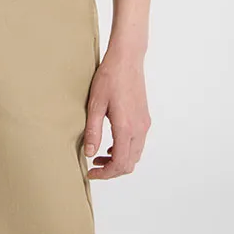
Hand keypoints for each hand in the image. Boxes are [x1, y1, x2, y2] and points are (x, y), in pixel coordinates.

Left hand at [82, 49, 150, 178]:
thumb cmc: (110, 77)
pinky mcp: (145, 118)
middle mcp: (139, 129)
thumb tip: (89, 153)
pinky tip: (111, 143)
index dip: (105, 174)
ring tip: (100, 154)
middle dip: (111, 170)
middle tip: (94, 166)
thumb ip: (92, 131)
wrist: (127, 59)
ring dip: (119, 160)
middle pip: (129, 164)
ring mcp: (144, 124)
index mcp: (126, 128)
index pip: (119, 164)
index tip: (91, 172)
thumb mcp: (95, 104)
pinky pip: (138, 143)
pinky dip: (126, 150)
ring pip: (135, 155)